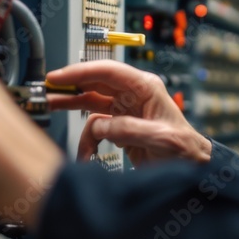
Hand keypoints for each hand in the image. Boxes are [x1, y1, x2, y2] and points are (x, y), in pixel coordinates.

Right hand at [46, 60, 211, 166]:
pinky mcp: (119, 126)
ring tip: (51, 106)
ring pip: (91, 101)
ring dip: (72, 106)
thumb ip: (128, 130)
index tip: (58, 77)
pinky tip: (86, 152)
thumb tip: (100, 126)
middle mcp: (133, 94)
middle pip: (95, 82)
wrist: (190, 168)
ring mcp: (125, 109)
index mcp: (145, 87)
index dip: (81, 71)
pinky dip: (88, 139)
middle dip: (71, 86)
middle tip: (48, 89)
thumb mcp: (159, 137)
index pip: (108, 71)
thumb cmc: (184, 148)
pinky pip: (95, 126)